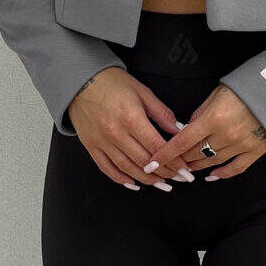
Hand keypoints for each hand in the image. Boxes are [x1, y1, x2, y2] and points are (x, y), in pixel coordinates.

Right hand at [66, 68, 192, 190]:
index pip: (157, 147)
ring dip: (146, 179)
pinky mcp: (91, 146)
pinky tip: (134, 183)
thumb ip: (161, 113)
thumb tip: (179, 130)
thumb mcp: (142, 92)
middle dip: (164, 173)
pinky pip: (107, 169)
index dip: (173, 161)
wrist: (80, 81)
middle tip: (178, 179)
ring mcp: (102, 142)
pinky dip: (121, 179)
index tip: (184, 169)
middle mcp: (115, 133)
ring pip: (127, 169)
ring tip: (161, 184)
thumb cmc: (112, 83)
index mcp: (131, 118)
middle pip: (144, 162)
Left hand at [138, 83, 265, 181]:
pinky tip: (211, 176)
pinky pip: (235, 168)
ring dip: (197, 165)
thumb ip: (199, 115)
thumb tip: (185, 131)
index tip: (151, 164)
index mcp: (213, 118)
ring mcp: (242, 145)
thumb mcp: (216, 95)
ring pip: (212, 162)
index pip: (182, 142)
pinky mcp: (255, 150)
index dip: (165, 154)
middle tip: (171, 161)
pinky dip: (221, 174)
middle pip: (195, 154)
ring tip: (188, 166)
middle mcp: (226, 135)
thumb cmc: (244, 88)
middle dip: (180, 159)